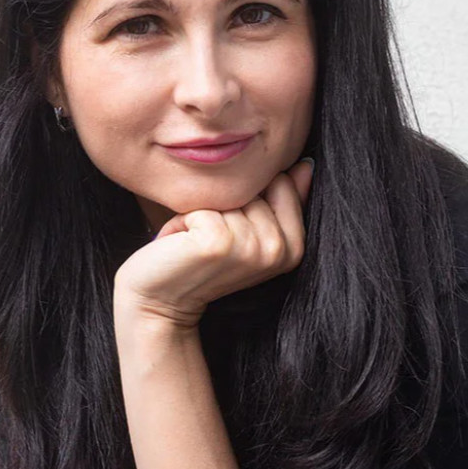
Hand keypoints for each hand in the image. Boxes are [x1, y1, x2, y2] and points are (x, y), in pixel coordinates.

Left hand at [113, 159, 314, 329]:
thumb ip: (280, 200)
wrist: (161, 303)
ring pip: (226, 193)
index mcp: (294, 247)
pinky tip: (181, 245)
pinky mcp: (219, 241)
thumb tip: (306, 165)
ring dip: (201, 211)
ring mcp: (251, 247)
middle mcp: (279, 249)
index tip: (233, 231)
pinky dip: (182, 219)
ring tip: (195, 242)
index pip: (280, 182)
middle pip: (252, 186)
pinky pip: (201, 204)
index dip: (248, 197)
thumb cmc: (200, 263)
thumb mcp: (247, 231)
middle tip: (210, 239)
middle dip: (223, 204)